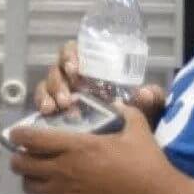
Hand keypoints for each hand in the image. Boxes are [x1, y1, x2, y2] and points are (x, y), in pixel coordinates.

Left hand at [7, 103, 176, 193]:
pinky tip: (60, 189)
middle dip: (19, 156)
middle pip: (22, 165)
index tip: (16, 133)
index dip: (18, 135)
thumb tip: (117, 103)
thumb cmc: (149, 167)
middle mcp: (64, 171)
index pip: (31, 139)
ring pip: (30, 187)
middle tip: (25, 153)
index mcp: (76, 147)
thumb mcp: (138, 130)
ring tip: (40, 171)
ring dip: (30, 177)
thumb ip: (125, 112)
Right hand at [35, 40, 167, 121]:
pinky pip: (42, 101)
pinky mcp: (55, 110)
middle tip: (67, 97)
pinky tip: (47, 114)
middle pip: (58, 68)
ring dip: (49, 93)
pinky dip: (41, 104)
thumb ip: (152, 99)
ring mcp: (62, 92)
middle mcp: (75, 77)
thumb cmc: (136, 115)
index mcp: (94, 68)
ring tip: (56, 108)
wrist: (130, 142)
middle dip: (59, 80)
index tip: (75, 68)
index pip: (76, 51)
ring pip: (47, 84)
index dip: (71, 55)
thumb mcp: (148, 106)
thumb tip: (144, 93)